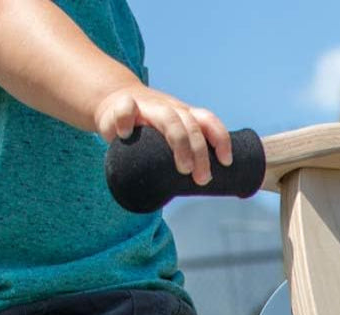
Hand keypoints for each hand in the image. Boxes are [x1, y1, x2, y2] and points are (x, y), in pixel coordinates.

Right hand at [95, 85, 231, 185]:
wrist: (113, 100)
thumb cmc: (147, 129)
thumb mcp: (168, 138)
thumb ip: (182, 156)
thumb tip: (200, 188)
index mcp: (183, 116)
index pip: (207, 121)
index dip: (220, 138)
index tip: (226, 162)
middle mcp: (169, 109)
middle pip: (191, 125)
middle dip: (201, 153)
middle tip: (202, 179)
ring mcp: (147, 107)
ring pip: (169, 118)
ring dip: (180, 143)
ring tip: (183, 168)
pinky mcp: (121, 106)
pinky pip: (126, 108)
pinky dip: (126, 120)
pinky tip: (126, 135)